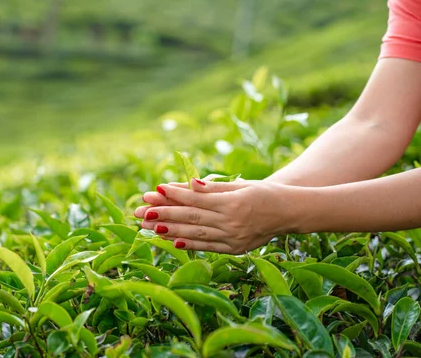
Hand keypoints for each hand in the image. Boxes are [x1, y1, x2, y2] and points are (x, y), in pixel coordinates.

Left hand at [134, 178, 300, 253]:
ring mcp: (233, 237)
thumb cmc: (263, 193)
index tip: (154, 191)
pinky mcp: (235, 248)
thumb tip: (190, 183)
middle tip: (142, 212)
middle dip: (164, 215)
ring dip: (170, 231)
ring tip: (150, 228)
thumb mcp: (241, 185)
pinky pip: (208, 247)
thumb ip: (214, 188)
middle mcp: (231, 222)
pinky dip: (190, 245)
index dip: (174, 195)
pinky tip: (173, 242)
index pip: (196, 199)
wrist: (289, 213)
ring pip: (196, 234)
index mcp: (232, 203)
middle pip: (191, 218)